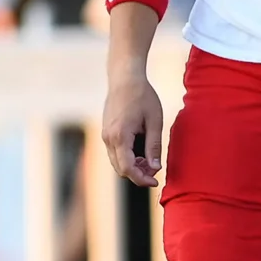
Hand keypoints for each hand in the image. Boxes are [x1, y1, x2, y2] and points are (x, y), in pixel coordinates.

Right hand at [103, 68, 164, 186]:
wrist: (125, 79)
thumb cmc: (143, 97)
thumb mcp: (155, 122)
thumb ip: (154, 146)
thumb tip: (155, 168)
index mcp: (120, 136)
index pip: (127, 169)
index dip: (141, 179)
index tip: (155, 182)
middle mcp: (108, 138)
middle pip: (120, 168)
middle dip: (138, 174)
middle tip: (156, 170)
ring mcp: (105, 135)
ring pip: (116, 162)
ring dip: (133, 166)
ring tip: (150, 160)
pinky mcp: (106, 132)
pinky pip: (115, 153)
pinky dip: (127, 158)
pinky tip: (141, 152)